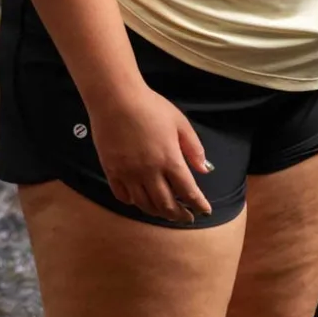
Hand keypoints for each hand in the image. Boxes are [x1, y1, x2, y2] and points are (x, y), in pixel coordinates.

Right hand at [90, 86, 212, 222]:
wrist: (115, 98)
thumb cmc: (150, 106)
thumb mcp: (180, 122)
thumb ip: (194, 148)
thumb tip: (205, 170)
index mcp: (169, 159)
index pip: (188, 191)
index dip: (198, 204)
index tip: (205, 211)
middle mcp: (149, 171)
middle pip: (166, 204)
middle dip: (179, 215)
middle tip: (187, 217)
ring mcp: (128, 173)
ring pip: (145, 204)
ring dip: (158, 212)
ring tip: (166, 213)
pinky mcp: (112, 170)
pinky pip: (122, 196)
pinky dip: (133, 203)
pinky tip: (139, 200)